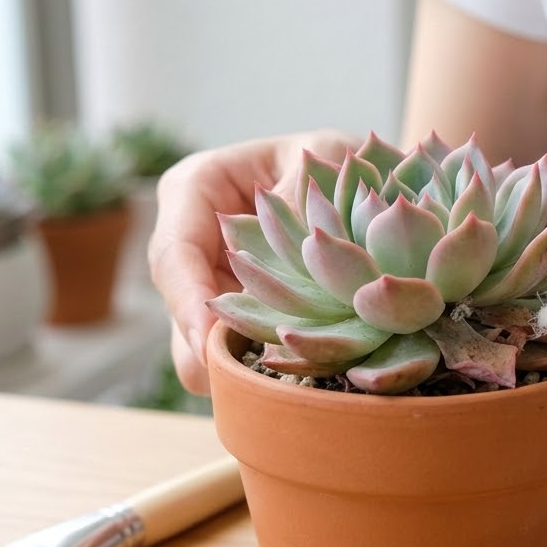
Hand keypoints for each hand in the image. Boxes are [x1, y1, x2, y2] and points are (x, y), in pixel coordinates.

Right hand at [148, 130, 356, 392]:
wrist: (372, 183)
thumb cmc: (342, 159)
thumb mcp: (328, 157)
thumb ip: (302, 199)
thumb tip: (296, 253)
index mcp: (197, 188)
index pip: (174, 251)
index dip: (186, 301)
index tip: (209, 340)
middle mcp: (195, 239)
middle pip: (178, 306)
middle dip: (204, 350)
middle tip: (241, 384)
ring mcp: (215, 282)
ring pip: (197, 342)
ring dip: (231, 368)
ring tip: (271, 389)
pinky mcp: (241, 316)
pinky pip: (235, 353)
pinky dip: (258, 372)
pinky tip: (291, 384)